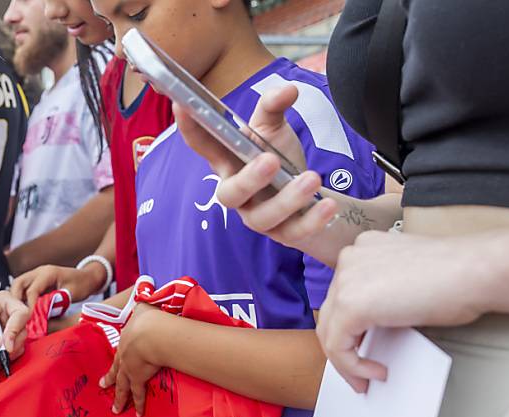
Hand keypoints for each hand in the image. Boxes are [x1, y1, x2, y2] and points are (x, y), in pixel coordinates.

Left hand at [0, 291, 28, 373]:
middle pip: (21, 334)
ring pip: (15, 349)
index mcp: (2, 301)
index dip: (15, 329)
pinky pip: (8, 357)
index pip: (20, 313)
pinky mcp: (5, 346)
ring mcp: (8, 332)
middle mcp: (8, 316)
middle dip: (6, 351)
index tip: (6, 346)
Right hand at [11, 264, 103, 309]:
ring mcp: (36, 275)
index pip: (32, 290)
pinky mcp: (36, 281)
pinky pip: (23, 289)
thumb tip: (41, 317)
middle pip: (18, 284)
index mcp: (48, 273)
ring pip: (18, 285)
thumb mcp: (71, 295)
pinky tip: (24, 311)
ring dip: (16, 300)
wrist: (88, 277)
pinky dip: (21, 299)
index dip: (29, 306)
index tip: (28, 320)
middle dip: (15, 300)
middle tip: (17, 316)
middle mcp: (39, 271)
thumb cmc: (82, 284)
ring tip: (19, 315)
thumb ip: (56, 304)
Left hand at [100, 303, 163, 416]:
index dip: (118, 357)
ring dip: (120, 398)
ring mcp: (129, 368)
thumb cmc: (149, 320)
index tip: (114, 362)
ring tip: (116, 409)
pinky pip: (139, 394)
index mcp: (126, 339)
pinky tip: (139, 414)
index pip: (121, 350)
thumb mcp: (144, 308)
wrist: (152, 334)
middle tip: (102, 386)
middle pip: (116, 369)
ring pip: (122, 386)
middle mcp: (124, 355)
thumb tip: (145, 301)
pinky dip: (139, 404)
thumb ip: (144, 307)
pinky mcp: (138, 379)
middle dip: (109, 379)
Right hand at [174, 85, 338, 251]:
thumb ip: (274, 107)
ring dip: (287, 199)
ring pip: (262, 217)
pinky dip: (311, 219)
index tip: (181, 103)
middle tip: (270, 160)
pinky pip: (293, 233)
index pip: (203, 145)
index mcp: (229, 163)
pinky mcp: (284, 233)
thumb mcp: (275, 130)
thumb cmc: (282, 161)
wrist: (311, 199)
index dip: (189, 127)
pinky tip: (327, 205)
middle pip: (229, 194)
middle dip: (248, 179)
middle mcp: (238, 192)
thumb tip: (287, 90)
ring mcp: (258, 216)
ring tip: (312, 179)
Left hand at [317, 231, 481, 391]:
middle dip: (344, 348)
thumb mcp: (409, 281)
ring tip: (367, 379)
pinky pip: (338, 346)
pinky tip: (376, 373)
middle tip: (361, 372)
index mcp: (363, 249)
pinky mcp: (350, 305)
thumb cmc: (460, 275)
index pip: (342, 295)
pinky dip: (353, 367)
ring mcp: (346, 280)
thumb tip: (377, 323)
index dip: (350, 327)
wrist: (477, 271)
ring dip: (347, 363)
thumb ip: (385, 294)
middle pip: (331, 313)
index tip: (362, 349)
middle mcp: (349, 259)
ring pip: (330, 332)